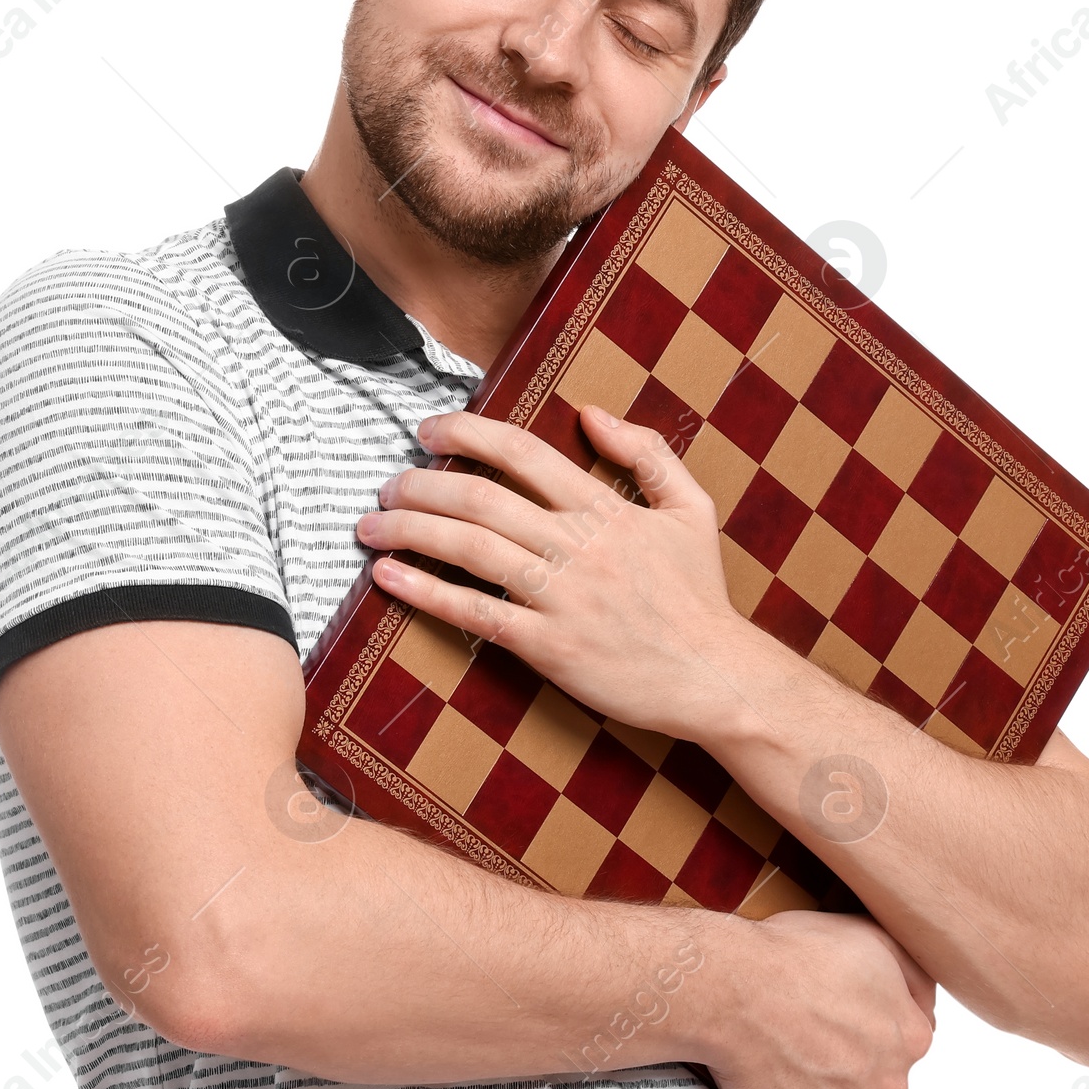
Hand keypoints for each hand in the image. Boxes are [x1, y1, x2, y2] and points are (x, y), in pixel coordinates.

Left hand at [355, 405, 767, 742]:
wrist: (716, 676)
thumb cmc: (701, 596)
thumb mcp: (692, 509)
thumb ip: (649, 452)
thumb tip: (594, 413)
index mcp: (606, 510)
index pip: (523, 453)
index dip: (467, 432)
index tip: (428, 429)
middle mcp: (577, 546)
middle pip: (482, 498)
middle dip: (421, 483)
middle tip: (388, 484)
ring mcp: (561, 598)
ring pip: (470, 548)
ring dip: (410, 530)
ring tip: (371, 525)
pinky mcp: (549, 647)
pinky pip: (476, 613)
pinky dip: (426, 593)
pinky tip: (390, 579)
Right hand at [700, 912, 935, 1088]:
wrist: (732, 988)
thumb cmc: (792, 956)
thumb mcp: (870, 936)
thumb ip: (912, 974)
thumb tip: (924, 1001)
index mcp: (912, 1035)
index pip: (904, 1043)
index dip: (868, 1025)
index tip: (837, 1015)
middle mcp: (892, 1079)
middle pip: (878, 1080)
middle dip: (851, 1063)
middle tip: (807, 1035)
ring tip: (787, 1062)